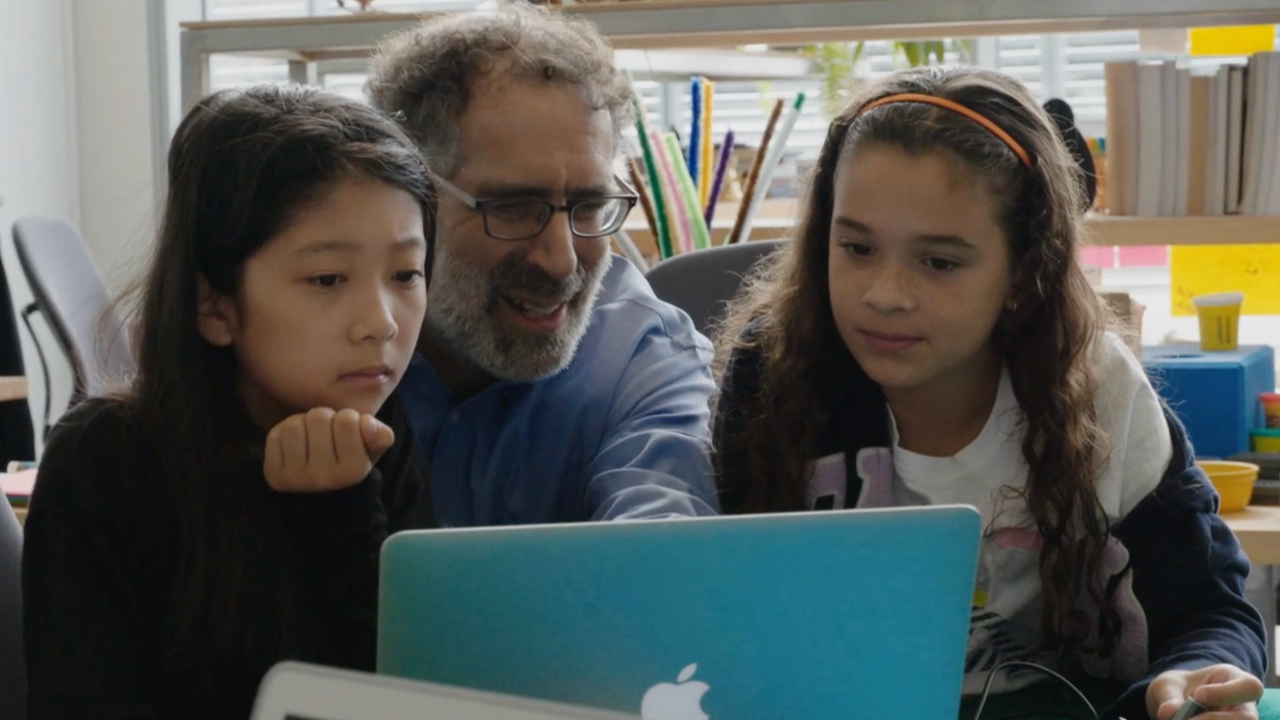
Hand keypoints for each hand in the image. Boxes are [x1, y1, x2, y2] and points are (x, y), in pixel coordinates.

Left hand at [264, 407, 394, 492]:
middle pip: (319, 417)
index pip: (347, 419)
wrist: (321, 505)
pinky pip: (276, 435)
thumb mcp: (371, 453)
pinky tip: (295, 446)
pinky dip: (283, 433)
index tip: (348, 433)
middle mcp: (325, 477)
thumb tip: (367, 423)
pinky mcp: (274, 476)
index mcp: (353, 471)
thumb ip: (380, 436)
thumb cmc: (348, 469)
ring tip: (311, 437)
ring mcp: (296, 478)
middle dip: (325, 419)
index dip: (348, 419)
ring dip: (303, 424)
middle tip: (327, 433)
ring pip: (295, 425)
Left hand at [1147, 664, 1262, 719]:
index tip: (1197, 695)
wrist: (1176, 703)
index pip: (1249, 687)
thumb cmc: (1178, 688)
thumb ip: (1169, 696)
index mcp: (1234, 679)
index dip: (1225, 693)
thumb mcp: (1168, 684)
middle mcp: (1244, 705)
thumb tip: (1168, 712)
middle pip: (1248, 719)